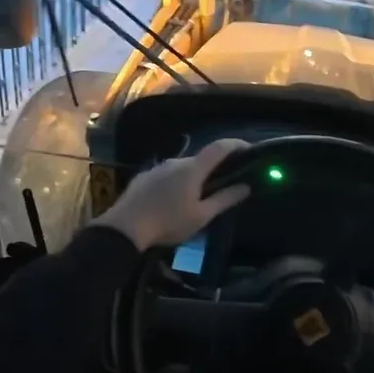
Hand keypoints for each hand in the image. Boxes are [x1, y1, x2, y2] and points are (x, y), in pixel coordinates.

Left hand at [91, 139, 250, 250]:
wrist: (125, 227)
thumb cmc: (168, 222)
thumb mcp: (201, 216)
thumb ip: (224, 199)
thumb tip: (246, 186)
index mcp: (193, 169)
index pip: (219, 147)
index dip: (236, 144)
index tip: (248, 149)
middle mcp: (176, 161)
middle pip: (201, 160)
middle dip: (213, 169)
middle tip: (222, 186)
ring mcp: (158, 167)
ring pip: (182, 169)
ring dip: (192, 178)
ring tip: (194, 200)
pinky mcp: (144, 177)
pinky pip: (166, 176)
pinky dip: (175, 184)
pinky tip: (171, 202)